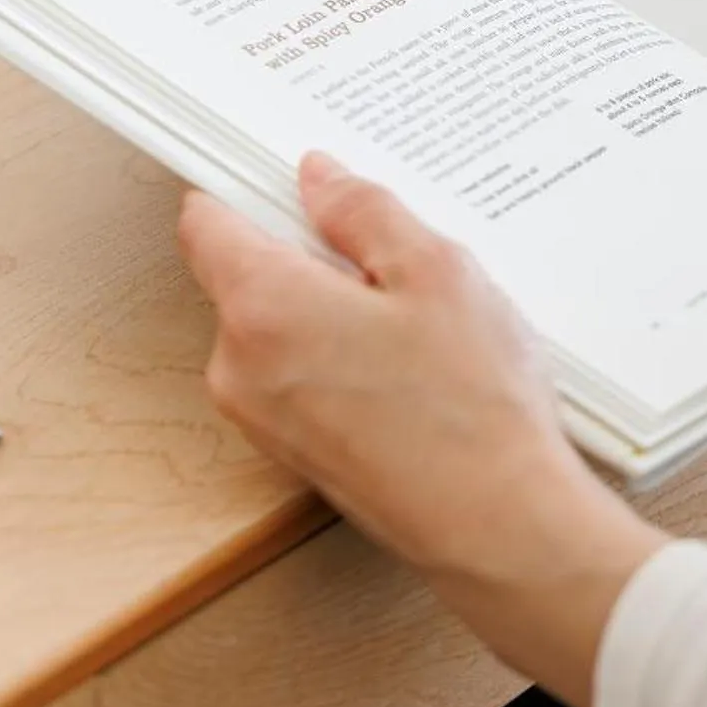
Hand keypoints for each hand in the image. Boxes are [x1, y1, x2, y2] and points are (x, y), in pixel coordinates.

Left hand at [176, 153, 663, 706]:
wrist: (500, 531)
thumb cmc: (472, 410)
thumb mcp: (434, 271)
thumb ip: (363, 210)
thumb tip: (319, 179)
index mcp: (260, 307)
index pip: (206, 221)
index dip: (244, 186)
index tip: (285, 175)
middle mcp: (240, 367)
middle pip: (244, 273)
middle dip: (307, 251)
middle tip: (388, 252)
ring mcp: (264, 418)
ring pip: (277, 326)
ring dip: (330, 307)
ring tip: (413, 319)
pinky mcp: (295, 452)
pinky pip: (298, 375)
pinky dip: (339, 356)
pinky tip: (410, 365)